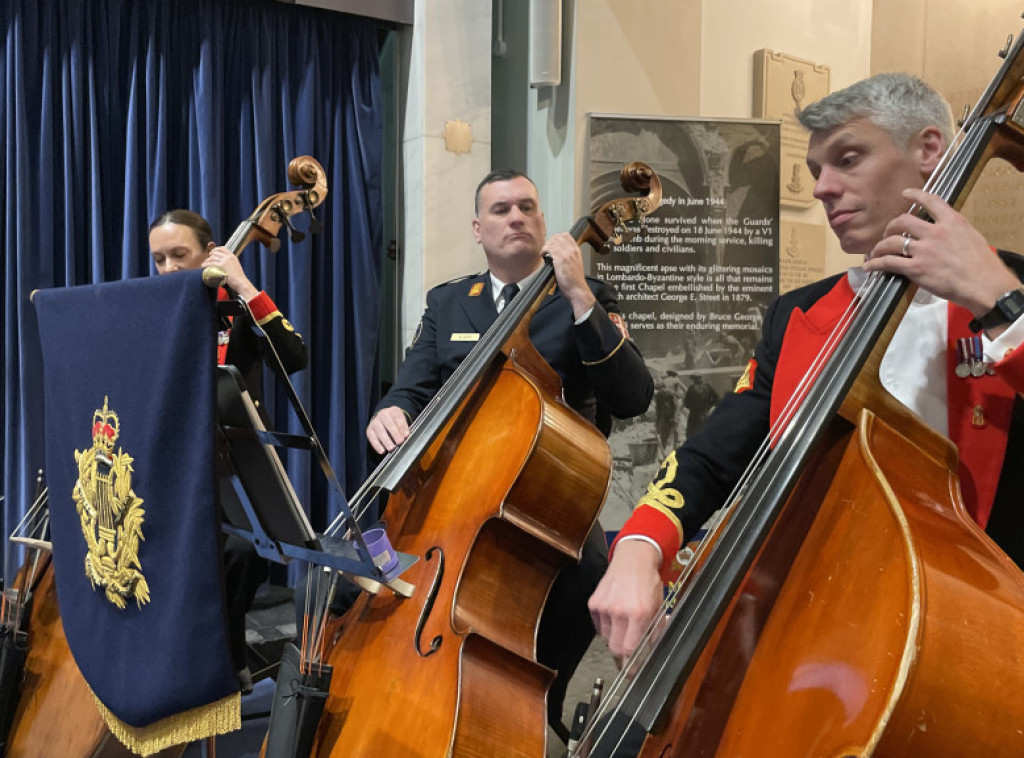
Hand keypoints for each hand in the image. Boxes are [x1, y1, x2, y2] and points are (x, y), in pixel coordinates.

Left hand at [203, 247, 258, 299]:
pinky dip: (206, 264)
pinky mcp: (221, 266)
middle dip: (210, 255)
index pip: (223, 248)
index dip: (216, 249)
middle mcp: (229, 257)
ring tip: (204, 263)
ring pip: (212, 257)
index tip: (212, 252)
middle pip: (216, 252)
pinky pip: (211, 263)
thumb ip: (230, 262)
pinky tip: (203, 266)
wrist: (241, 282)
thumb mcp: (236, 265)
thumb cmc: (238, 277)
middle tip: (208, 259)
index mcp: (232, 256)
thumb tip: (223, 261)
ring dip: (207, 260)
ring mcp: (225, 261)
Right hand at [366, 406, 409, 453]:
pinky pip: (372, 438)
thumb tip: (405, 435)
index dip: (402, 427)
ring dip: (386, 441)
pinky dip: (377, 445)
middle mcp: (382, 415)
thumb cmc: (394, 421)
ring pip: (380, 432)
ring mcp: (375, 422)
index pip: (398, 418)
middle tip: (399, 442)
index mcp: (393, 411)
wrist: (382, 418)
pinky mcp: (369, 430)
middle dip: (395, 433)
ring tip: (391, 448)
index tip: (406, 435)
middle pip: (389, 424)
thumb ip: (403, 427)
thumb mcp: (401, 421)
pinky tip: (382, 451)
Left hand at [542, 232, 595, 318]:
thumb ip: (568, 257)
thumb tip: (556, 253)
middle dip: (550, 241)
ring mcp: (567, 254)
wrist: (577, 289)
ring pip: (553, 242)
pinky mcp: (561, 259)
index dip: (556, 238)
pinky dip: (544, 251)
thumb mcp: (574, 264)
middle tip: (546, 250)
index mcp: (577, 251)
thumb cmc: (574, 281)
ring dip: (546, 247)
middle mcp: (573, 250)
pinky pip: (549, 249)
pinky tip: (543, 257)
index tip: (552, 245)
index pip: (566, 236)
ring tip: (544, 254)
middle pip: (558, 237)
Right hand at [588, 539, 663, 658]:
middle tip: (629, 652)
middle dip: (623, 654)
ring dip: (615, 637)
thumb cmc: (648, 582)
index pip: (630, 650)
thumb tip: (649, 653)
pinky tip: (615, 614)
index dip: (631, 665)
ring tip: (624, 623)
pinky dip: (607, 626)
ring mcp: (604, 607)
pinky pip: (599, 626)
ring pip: (607, 638)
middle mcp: (619, 611)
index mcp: (639, 614)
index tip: (632, 672)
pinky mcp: (594, 604)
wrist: (632, 560)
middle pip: (615, 648)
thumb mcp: (659, 608)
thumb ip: (655, 633)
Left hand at [863, 189, 1019, 327]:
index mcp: (952, 222)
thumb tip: (945, 231)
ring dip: (880, 246)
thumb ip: (955, 231)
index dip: (915, 195)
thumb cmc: (983, 266)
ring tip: (876, 251)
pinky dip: (876, 264)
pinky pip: (889, 262)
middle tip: (887, 233)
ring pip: (892, 241)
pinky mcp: (916, 268)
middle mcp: (936, 232)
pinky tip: (870, 266)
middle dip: (891, 226)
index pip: (931, 201)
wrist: (985, 285)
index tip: (905, 193)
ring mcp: (924, 250)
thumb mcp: (972, 237)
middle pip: (903, 221)